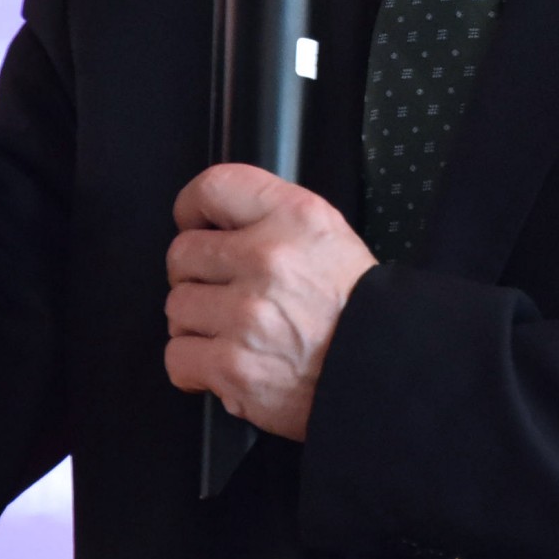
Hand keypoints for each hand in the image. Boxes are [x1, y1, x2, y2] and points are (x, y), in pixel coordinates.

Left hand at [164, 165, 378, 439]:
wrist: (381, 370)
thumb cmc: (354, 308)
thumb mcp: (326, 235)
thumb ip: (270, 218)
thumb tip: (213, 223)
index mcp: (293, 218)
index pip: (215, 187)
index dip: (193, 207)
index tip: (195, 225)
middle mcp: (268, 259)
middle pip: (183, 253)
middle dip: (197, 276)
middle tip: (225, 293)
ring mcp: (247, 315)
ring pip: (177, 307)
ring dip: (198, 324)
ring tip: (233, 333)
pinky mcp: (234, 366)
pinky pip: (177, 356)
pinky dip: (194, 366)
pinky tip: (225, 363)